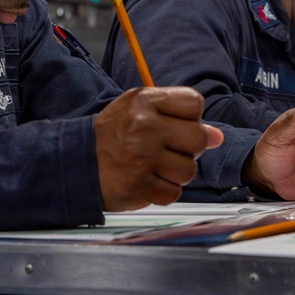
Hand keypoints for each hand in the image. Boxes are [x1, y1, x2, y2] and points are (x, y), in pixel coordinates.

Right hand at [94, 86, 223, 210]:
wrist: (76, 162)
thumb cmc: (112, 134)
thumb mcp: (137, 110)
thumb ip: (177, 116)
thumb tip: (217, 136)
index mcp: (144, 101)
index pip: (194, 103)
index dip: (190, 117)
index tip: (174, 126)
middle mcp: (144, 127)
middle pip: (199, 138)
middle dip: (189, 147)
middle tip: (168, 150)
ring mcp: (142, 158)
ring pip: (189, 169)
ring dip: (176, 172)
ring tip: (155, 166)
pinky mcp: (140, 186)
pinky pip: (174, 193)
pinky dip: (164, 191)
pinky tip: (148, 181)